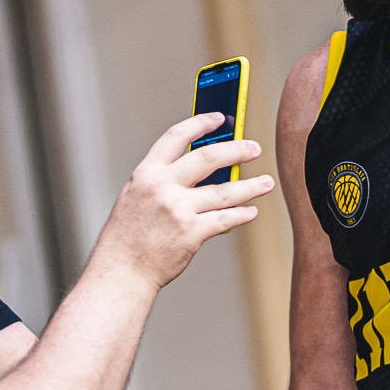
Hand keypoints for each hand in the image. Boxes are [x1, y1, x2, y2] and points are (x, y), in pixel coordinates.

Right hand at [94, 113, 272, 288]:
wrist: (122, 270)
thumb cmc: (127, 237)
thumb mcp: (137, 196)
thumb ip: (164, 180)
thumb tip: (201, 169)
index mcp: (146, 173)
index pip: (177, 136)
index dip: (201, 123)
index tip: (219, 118)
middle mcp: (163, 187)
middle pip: (208, 157)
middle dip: (237, 150)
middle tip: (253, 149)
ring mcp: (178, 210)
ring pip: (225, 191)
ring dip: (251, 186)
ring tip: (266, 183)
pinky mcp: (192, 233)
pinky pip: (226, 219)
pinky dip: (242, 214)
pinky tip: (251, 211)